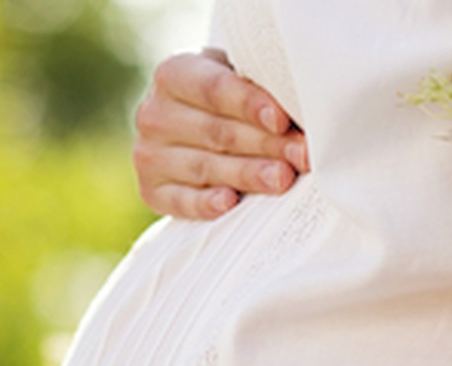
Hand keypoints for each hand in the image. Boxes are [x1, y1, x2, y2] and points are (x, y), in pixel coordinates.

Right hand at [133, 48, 309, 219]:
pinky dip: (205, 204)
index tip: (282, 120)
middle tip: (302, 155)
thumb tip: (300, 112)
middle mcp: (154, 114)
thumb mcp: (235, 78)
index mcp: (173, 75)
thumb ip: (256, 88)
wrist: (191, 124)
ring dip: (247, 174)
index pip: (213, 89)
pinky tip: (230, 203)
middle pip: (216, 131)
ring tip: (282, 179)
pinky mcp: (151, 190)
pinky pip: (180, 201)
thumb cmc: (225, 98)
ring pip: (204, 167)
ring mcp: (148, 155)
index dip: (249, 104)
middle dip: (265, 144)